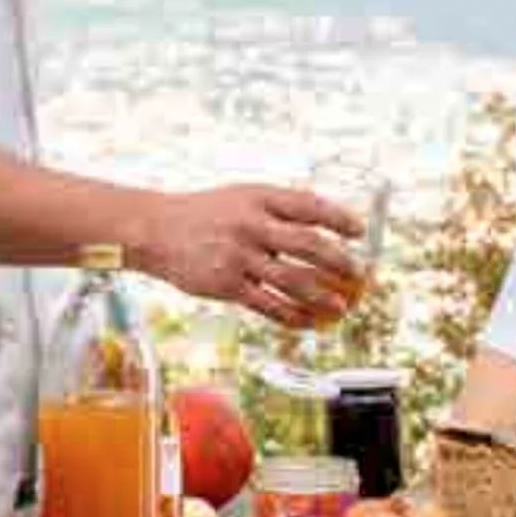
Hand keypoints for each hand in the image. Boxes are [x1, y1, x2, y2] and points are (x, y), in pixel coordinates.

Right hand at [135, 184, 364, 328]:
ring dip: (322, 295)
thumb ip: (278, 205)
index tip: (359, 231)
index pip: (308, 206)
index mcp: (258, 198)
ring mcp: (239, 257)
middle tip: (358, 272)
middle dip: (338, 260)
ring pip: (291, 280)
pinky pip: (267, 305)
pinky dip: (291, 316)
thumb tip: (325, 220)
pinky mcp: (226, 285)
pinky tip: (306, 322)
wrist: (156, 230)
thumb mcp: (242, 195)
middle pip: (307, 244)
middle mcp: (251, 225)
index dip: (338, 218)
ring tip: (341, 306)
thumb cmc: (206, 213)